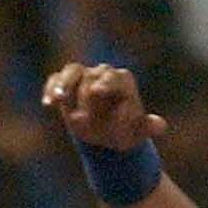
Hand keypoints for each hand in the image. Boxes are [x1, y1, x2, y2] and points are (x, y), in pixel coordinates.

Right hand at [41, 63, 168, 149]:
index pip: (113, 78)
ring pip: (72, 72)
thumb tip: (160, 126)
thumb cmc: (126, 132)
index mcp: (122, 81)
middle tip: (82, 120)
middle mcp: (102, 74)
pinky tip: (48, 104)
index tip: (97, 92)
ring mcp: (83, 78)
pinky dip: (50, 89)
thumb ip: (147, 127)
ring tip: (57, 99)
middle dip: (85, 95)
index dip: (105, 84)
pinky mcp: (66, 86)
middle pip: (90, 76)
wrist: (108, 136)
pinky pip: (55, 81)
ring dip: (63, 84)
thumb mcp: (138, 133)